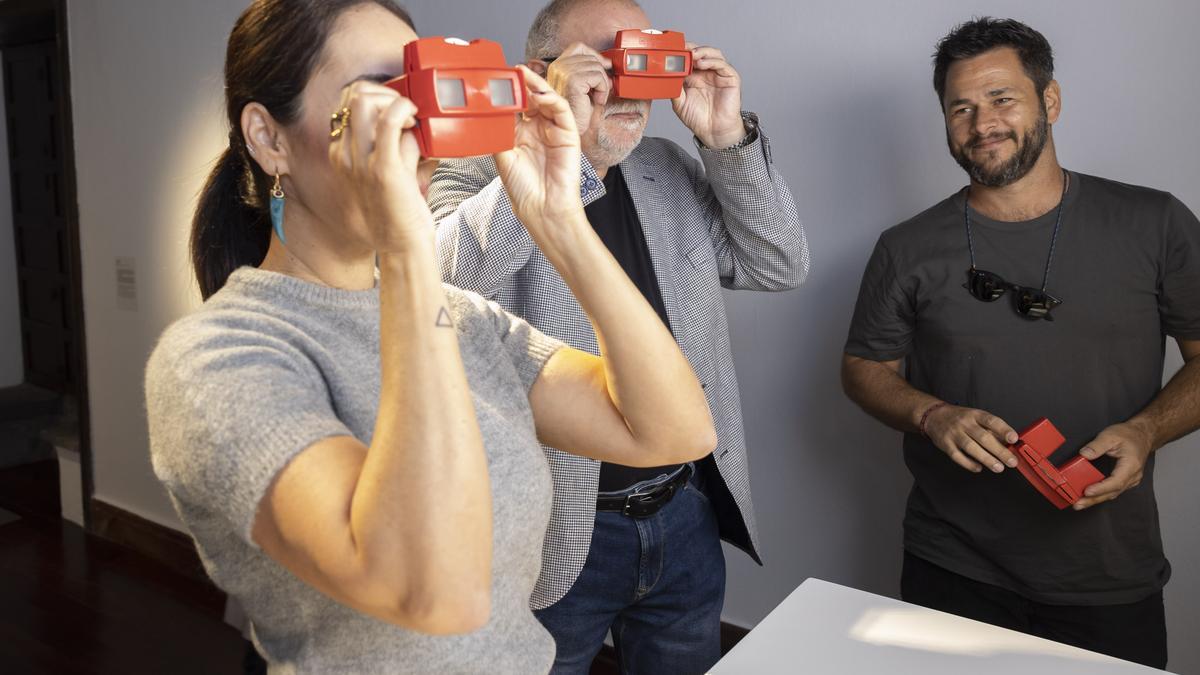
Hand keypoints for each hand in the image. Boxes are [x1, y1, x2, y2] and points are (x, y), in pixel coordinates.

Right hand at [327, 81, 429, 251]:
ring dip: (392, 99)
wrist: (402, 247)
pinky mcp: (383, 169)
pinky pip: (389, 121)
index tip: (397, 111)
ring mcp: (361, 162)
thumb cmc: (400, 213)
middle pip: (351, 96)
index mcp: (340, 156)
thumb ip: (396, 148)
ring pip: (363, 101)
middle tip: (406, 111)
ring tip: (411, 118)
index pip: (345, 104)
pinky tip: (415, 119)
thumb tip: (414, 127)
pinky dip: (404, 109)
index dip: (373, 96)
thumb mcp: (389, 173)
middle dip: (382, 91)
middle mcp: (345, 156)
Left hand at [494, 67, 584, 240]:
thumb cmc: (524, 189)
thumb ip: (497, 131)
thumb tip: (486, 109)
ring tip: (523, 77)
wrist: (542, 209)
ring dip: (536, 86)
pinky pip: (562, 111)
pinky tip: (538, 96)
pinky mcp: (569, 134)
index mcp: (521, 134)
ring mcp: (554, 130)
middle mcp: (538, 129)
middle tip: (511, 71)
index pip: (516, 105)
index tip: (496, 79)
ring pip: (548, 100)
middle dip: (522, 83)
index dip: (508, 92)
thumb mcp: (502, 155)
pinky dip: (551, 99)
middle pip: (532, 98)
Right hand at [544, 43, 611, 138]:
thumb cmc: (579, 111)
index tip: (603, 67)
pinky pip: (597, 76)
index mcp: (557, 66)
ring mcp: (563, 73)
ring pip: (596, 66)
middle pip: (590, 56)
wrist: (573, 130)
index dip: (594, 55)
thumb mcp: (585, 85)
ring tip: (596, 97)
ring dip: (603, 84)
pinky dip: (603, 89)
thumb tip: (609, 61)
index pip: (579, 47)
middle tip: (601, 90)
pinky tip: (596, 100)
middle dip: (601, 73)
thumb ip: (590, 70)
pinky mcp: (572, 81)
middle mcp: (557, 67)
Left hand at [671, 43, 744, 148]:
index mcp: (694, 76)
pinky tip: (701, 63)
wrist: (712, 132)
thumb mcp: (679, 102)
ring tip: (692, 54)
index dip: (682, 52)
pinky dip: (712, 61)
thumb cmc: (698, 118)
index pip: (689, 58)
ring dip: (702, 51)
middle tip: (681, 48)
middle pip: (701, 52)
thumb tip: (665, 74)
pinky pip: (723, 65)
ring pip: (713, 54)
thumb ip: (673, 87)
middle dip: (691, 48)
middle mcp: (707, 73)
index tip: (671, 49)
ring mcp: (719, 74)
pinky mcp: (731, 78)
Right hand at [923, 404, 1019, 472]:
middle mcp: (964, 424)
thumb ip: (990, 429)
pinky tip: (978, 468)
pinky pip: (958, 456)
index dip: (1004, 430)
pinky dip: (969, 464)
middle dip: (999, 451)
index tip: (1014, 439)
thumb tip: (1008, 443)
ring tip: (998, 467)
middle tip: (1011, 461)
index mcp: (974, 415)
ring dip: (986, 459)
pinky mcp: (946, 445)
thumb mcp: (975, 417)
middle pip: (983, 437)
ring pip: (971, 448)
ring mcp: (954, 434)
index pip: (991, 421)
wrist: (934, 416)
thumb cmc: (959, 418)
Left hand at [1072, 422, 1154, 509]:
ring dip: (1096, 499)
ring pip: (1112, 494)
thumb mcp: (1110, 435)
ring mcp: (1130, 480)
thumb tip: (1084, 454)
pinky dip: (1100, 495)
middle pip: (1113, 492)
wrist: (1142, 435)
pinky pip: (1113, 491)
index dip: (1101, 488)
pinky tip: (1089, 497)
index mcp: (1131, 465)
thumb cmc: (1129, 435)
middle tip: (1078, 504)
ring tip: (1080, 503)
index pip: (1116, 481)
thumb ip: (1096, 446)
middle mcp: (1133, 476)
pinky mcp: (1125, 481)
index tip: (1087, 491)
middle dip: (1094, 499)